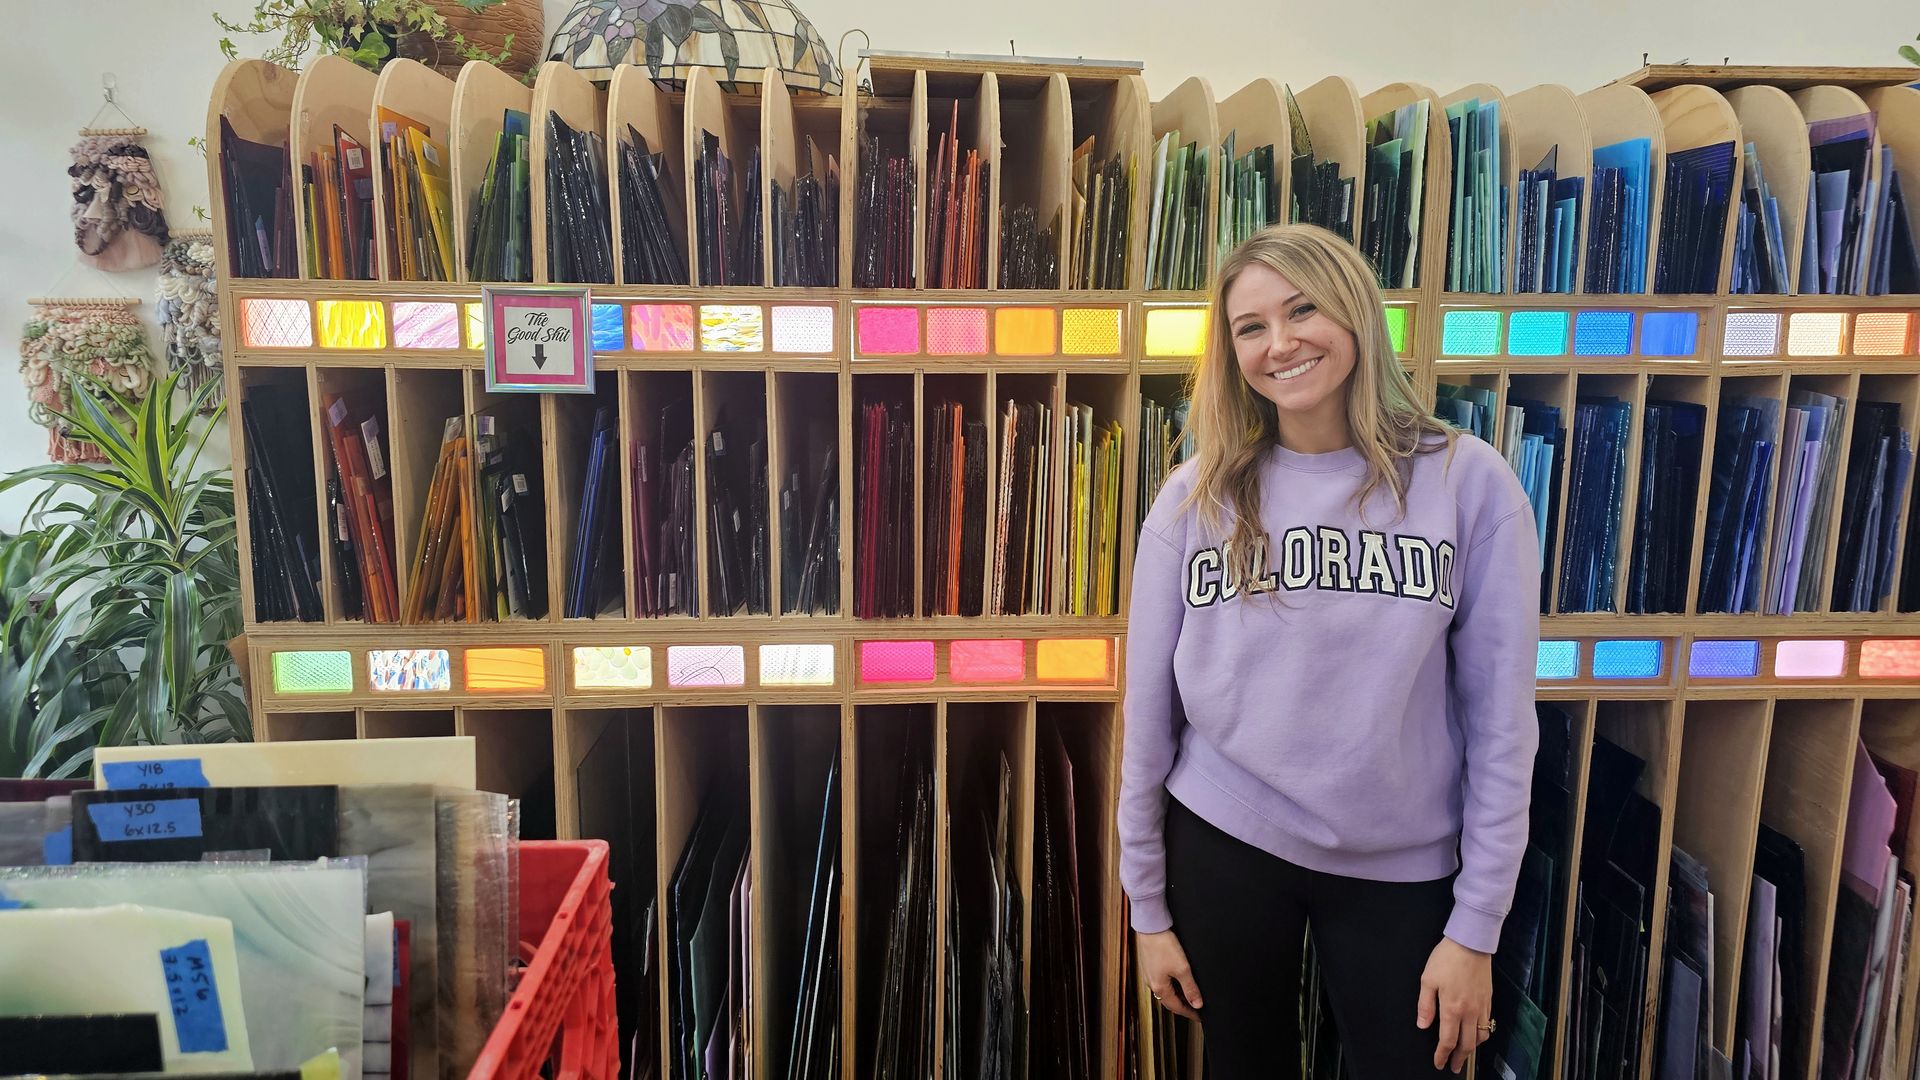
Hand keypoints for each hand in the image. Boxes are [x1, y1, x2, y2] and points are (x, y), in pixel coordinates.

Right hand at [1137, 929, 1203, 1020]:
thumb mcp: (1182, 968)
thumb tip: (1197, 1004)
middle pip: (1170, 1001)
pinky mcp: (1150, 966)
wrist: (1150, 927)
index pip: (1177, 1007)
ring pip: (1165, 991)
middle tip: (1196, 1007)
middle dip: (1183, 1006)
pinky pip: (1162, 982)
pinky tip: (1179, 980)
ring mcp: (1149, 975)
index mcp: (1159, 988)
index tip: (1199, 1017)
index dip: (1190, 1013)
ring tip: (1191, 994)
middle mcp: (1152, 984)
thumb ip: (1190, 988)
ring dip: (1178, 995)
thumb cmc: (1164, 945)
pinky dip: (1172, 986)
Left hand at [1417, 937, 1493, 1072]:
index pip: (1448, 1040)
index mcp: (1452, 1008)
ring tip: (1465, 1054)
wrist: (1471, 943)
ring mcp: (1481, 1006)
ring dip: (1472, 1049)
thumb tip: (1423, 1025)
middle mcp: (1469, 1011)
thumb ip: (1425, 1006)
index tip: (1439, 1063)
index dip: (1442, 1055)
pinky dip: (1482, 1035)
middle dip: (1459, 1058)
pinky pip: (1488, 1024)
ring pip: (1480, 1036)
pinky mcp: (1489, 999)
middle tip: (1454, 1067)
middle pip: (1467, 1044)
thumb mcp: (1427, 980)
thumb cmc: (1447, 958)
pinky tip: (1476, 1034)